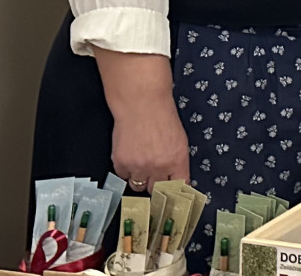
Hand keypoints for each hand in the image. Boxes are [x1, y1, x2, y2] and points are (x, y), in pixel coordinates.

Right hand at [93, 48, 190, 191]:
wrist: (141, 104)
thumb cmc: (162, 118)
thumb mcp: (179, 141)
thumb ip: (177, 163)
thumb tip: (175, 181)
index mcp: (177, 161)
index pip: (178, 188)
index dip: (174, 192)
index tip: (171, 196)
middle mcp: (159, 167)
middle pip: (156, 190)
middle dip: (155, 184)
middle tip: (152, 174)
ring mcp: (139, 167)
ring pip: (138, 186)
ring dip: (139, 177)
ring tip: (140, 161)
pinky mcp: (121, 164)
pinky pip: (123, 177)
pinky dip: (125, 170)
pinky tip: (129, 155)